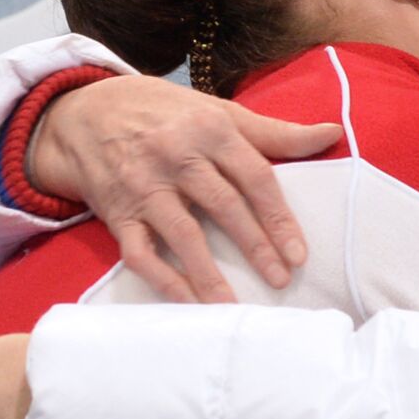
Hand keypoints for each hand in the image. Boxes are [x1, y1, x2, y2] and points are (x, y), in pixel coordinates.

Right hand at [31, 74, 341, 301]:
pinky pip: (139, 253)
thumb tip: (332, 134)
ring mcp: (144, 185)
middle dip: (255, 245)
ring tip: (234, 306)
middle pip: (223, 205)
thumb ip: (275, 132)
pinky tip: (187, 303)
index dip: (278, 216)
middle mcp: (176, 155)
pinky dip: (163, 280)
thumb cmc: (168, 113)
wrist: (87, 112)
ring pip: (182, 233)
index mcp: (210, 128)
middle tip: (281, 279)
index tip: (298, 253)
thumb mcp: (220, 112)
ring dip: (209, 274)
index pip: (254, 176)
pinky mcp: (117, 213)